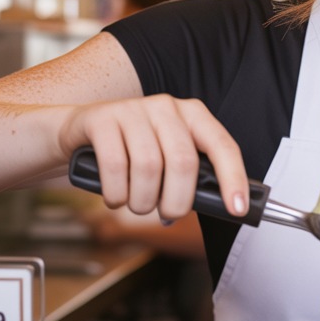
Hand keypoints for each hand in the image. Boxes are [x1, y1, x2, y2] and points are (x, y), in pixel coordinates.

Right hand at [56, 94, 248, 221]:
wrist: (82, 131)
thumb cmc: (133, 150)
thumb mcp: (167, 155)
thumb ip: (192, 176)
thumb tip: (218, 207)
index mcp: (193, 115)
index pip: (222, 146)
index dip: (233, 179)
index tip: (237, 209)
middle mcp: (166, 107)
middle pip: (183, 163)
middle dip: (177, 202)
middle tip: (167, 213)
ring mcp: (133, 110)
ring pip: (149, 167)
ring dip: (143, 201)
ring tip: (137, 204)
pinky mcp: (103, 119)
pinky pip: (115, 166)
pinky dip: (117, 194)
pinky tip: (116, 197)